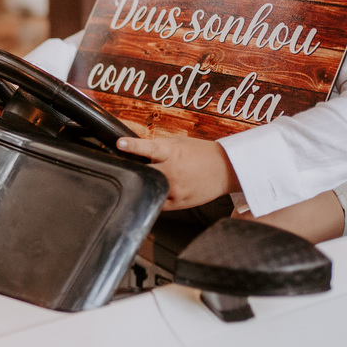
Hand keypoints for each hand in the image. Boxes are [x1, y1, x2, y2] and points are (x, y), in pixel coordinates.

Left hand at [116, 135, 238, 210]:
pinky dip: (153, 197)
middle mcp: (172, 172)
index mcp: (172, 153)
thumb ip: (157, 145)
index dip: (133, 146)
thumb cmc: (201, 153)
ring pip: (150, 190)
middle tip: (125, 169)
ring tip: (142, 181)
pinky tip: (152, 192)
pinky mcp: (178, 203)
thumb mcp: (179, 143)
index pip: (149, 148)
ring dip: (144, 185)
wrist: (226, 169)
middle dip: (134, 171)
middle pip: (145, 174)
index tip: (119, 143)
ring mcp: (175, 190)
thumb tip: (133, 146)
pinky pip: (158, 203)